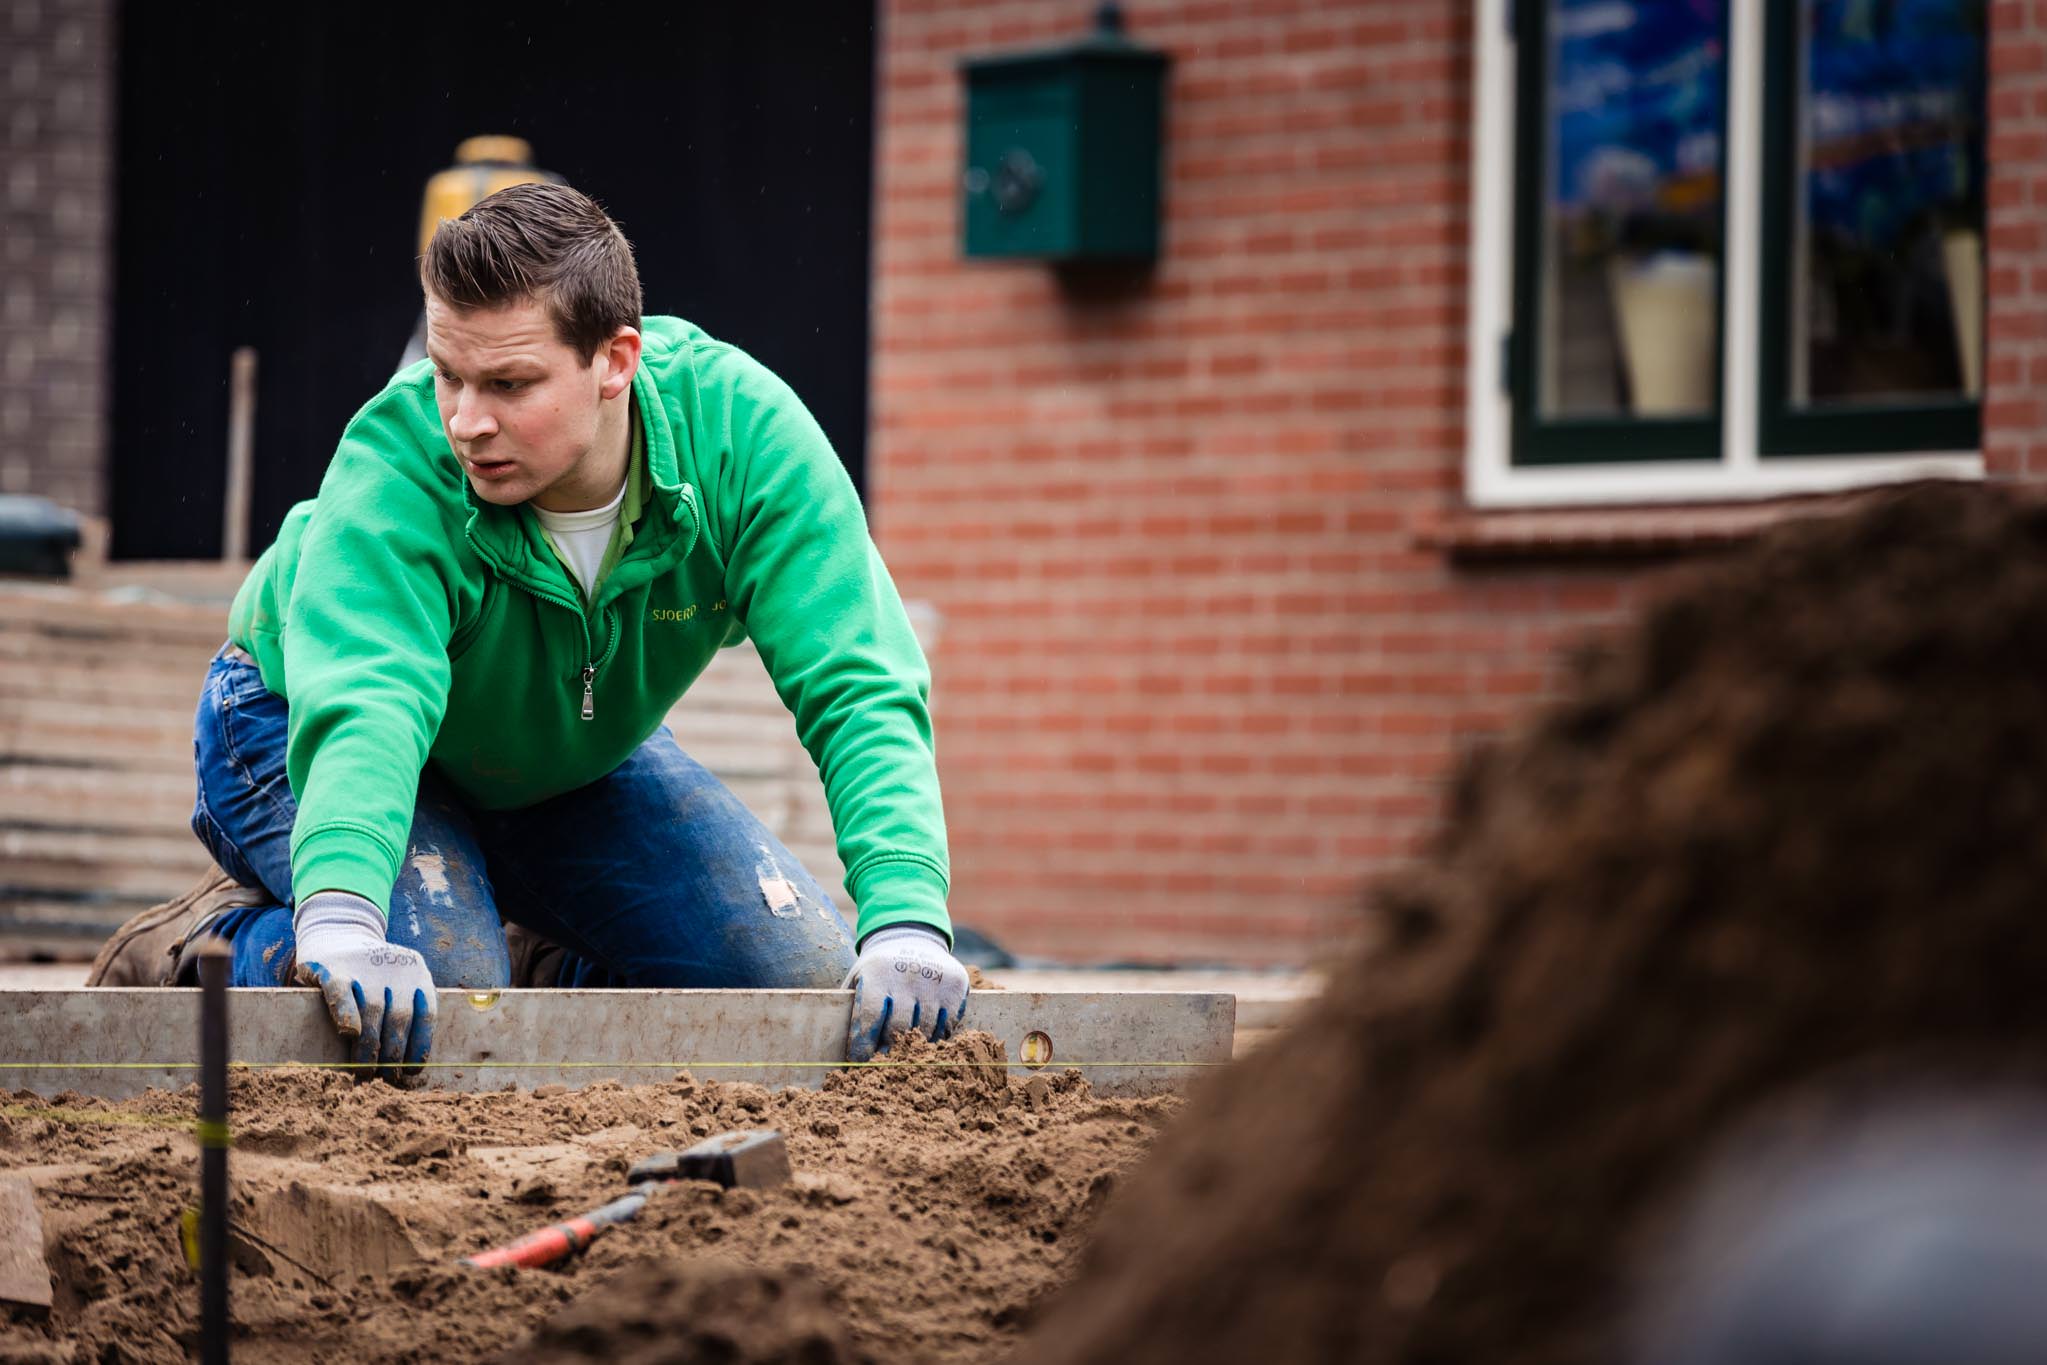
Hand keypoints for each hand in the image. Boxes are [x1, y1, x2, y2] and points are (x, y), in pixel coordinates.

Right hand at [292, 890, 435, 1083]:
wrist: (337, 929)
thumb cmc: (370, 970)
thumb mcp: (395, 981)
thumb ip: (403, 1010)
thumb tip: (405, 1062)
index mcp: (417, 973)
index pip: (426, 1014)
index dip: (420, 1045)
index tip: (413, 1071)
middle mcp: (395, 968)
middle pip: (399, 1018)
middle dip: (393, 1054)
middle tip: (386, 1080)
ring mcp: (365, 967)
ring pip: (372, 1011)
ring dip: (369, 1048)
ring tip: (366, 1073)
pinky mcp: (334, 968)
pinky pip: (342, 994)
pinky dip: (347, 1014)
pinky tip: (349, 1035)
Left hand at [844, 924, 968, 1062]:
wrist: (910, 937)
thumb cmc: (878, 969)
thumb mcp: (858, 978)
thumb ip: (851, 1009)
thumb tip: (841, 1051)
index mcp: (878, 973)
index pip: (870, 1018)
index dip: (864, 1046)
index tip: (861, 1062)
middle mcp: (907, 975)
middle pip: (898, 1029)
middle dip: (889, 1050)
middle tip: (883, 1062)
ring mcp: (934, 980)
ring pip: (925, 1031)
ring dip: (914, 1047)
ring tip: (904, 1052)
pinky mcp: (955, 986)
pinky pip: (947, 1025)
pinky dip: (936, 1038)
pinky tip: (925, 1037)